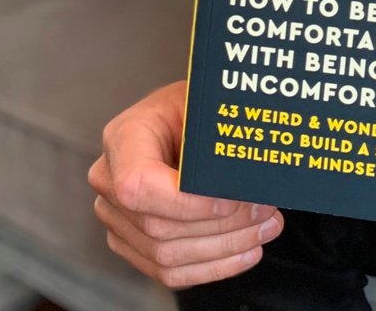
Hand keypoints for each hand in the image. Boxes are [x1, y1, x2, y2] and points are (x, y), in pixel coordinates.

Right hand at [88, 81, 283, 288]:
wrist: (180, 116)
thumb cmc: (195, 106)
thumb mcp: (205, 104)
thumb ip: (216, 139)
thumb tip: (247, 183)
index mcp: (124, 137)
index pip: (138, 185)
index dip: (186, 202)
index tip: (231, 200)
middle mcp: (109, 179)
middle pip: (158, 226)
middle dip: (222, 226)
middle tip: (266, 212)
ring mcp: (116, 216)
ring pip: (166, 255)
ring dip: (225, 248)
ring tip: (266, 228)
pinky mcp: (130, 241)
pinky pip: (168, 270)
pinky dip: (213, 266)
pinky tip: (247, 251)